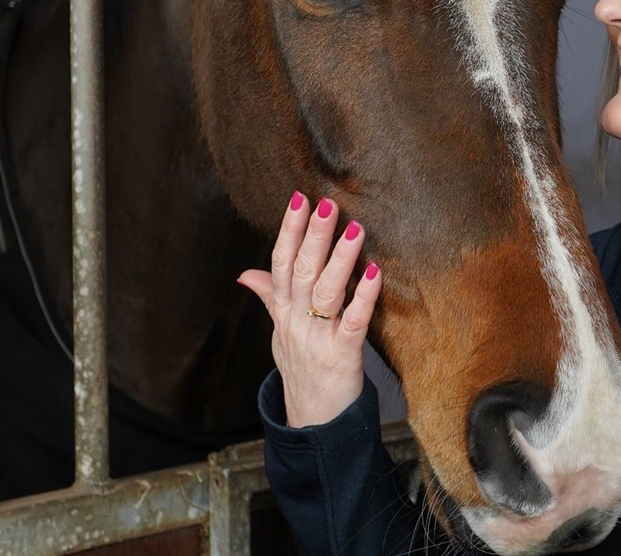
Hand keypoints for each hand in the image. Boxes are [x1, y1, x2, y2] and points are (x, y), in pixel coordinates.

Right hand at [239, 192, 381, 426]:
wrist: (313, 423)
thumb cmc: (302, 370)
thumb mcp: (280, 332)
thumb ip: (269, 298)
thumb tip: (245, 274)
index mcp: (284, 311)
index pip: (280, 263)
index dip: (288, 231)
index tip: (298, 199)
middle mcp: (297, 321)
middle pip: (300, 272)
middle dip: (313, 236)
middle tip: (326, 205)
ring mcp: (318, 338)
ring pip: (324, 292)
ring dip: (339, 259)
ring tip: (355, 228)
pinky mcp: (342, 356)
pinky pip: (352, 323)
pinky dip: (363, 297)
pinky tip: (375, 273)